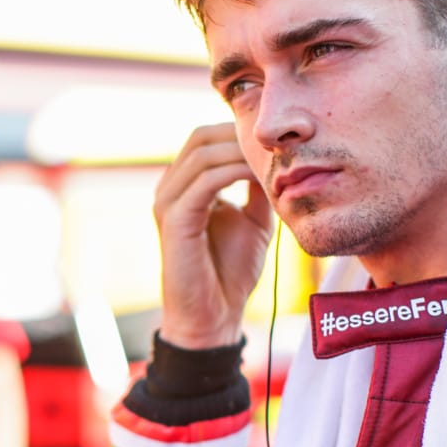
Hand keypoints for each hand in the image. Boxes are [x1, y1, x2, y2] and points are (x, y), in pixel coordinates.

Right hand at [153, 123, 272, 348]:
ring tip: (273, 159)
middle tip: (278, 143)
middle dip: (239, 133)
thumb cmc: (230, 272)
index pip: (206, 138)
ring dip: (240, 150)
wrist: (214, 315)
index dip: (239, 130)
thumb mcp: (254, 219)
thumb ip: (257, 187)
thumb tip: (275, 158)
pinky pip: (204, 181)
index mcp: (185, 186)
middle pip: (200, 136)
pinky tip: (260, 176)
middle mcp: (170, 189)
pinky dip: (234, 172)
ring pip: (201, 153)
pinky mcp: (174, 220)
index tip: (278, 138)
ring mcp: (168, 203)